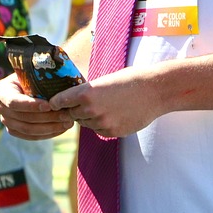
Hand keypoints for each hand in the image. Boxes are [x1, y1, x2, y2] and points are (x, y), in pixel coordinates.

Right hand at [0, 74, 73, 140]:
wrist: (33, 84)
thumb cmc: (36, 74)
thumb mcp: (36, 72)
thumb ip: (41, 75)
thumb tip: (57, 72)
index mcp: (1, 90)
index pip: (13, 101)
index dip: (31, 105)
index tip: (49, 105)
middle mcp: (0, 107)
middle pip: (22, 117)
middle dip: (46, 117)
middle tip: (66, 114)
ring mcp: (6, 121)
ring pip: (28, 129)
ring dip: (50, 127)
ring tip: (67, 122)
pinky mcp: (15, 131)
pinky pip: (31, 136)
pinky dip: (48, 133)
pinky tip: (62, 128)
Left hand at [48, 68, 163, 138]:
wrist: (156, 90)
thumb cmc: (131, 80)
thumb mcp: (105, 81)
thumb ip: (87, 93)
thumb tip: (73, 103)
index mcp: (86, 92)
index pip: (59, 101)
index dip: (57, 102)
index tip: (56, 103)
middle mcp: (91, 109)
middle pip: (72, 114)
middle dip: (76, 110)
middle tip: (86, 103)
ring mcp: (102, 123)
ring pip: (86, 124)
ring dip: (90, 118)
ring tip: (106, 107)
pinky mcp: (112, 133)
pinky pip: (99, 131)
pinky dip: (102, 125)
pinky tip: (115, 114)